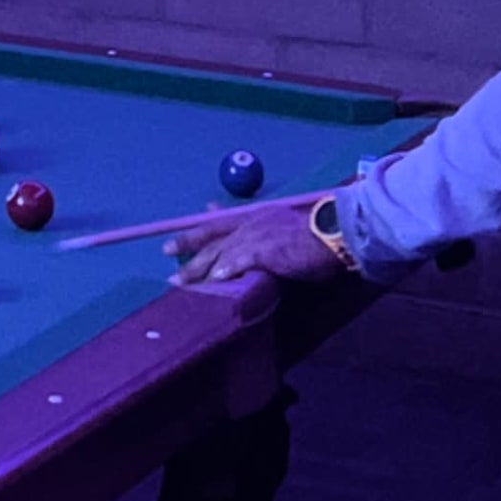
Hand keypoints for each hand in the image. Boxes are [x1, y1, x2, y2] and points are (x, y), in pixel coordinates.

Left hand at [166, 198, 350, 286]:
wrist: (335, 233)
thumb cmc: (317, 232)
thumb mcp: (285, 224)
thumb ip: (266, 230)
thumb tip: (258, 236)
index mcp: (257, 216)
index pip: (219, 223)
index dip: (197, 231)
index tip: (178, 237)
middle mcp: (251, 223)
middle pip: (212, 238)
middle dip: (187, 248)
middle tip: (165, 255)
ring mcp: (254, 237)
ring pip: (218, 253)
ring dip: (198, 269)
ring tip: (179, 282)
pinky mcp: (262, 252)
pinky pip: (237, 264)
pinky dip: (223, 273)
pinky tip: (212, 283)